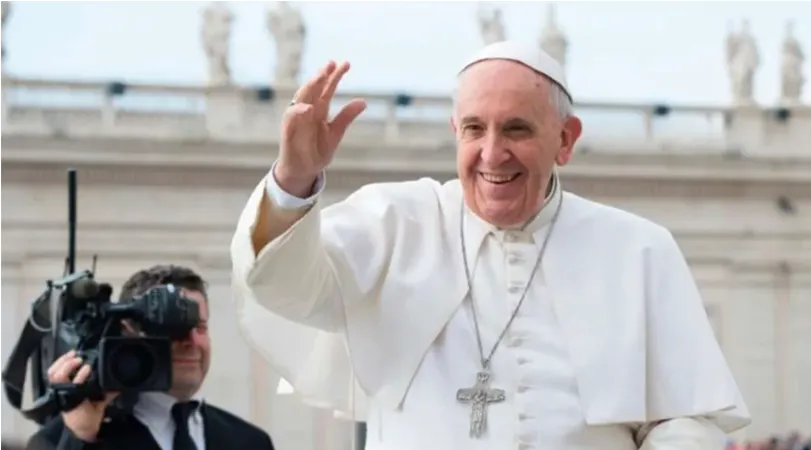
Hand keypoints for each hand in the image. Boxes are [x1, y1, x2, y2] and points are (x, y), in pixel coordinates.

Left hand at [47, 350, 117, 442]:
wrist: (80, 427)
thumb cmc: (89, 417)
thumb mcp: (100, 407)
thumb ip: (107, 396)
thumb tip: (118, 386)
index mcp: (74, 399)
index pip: (73, 385)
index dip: (79, 376)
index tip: (88, 368)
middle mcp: (64, 394)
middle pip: (58, 377)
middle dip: (68, 366)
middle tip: (81, 359)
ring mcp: (59, 390)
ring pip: (53, 374)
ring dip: (62, 362)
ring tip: (74, 353)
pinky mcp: (57, 386)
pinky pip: (53, 373)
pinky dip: (59, 363)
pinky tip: (69, 356)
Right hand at [275, 60, 366, 196]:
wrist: (303, 171)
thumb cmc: (317, 151)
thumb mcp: (335, 133)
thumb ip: (346, 117)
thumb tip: (363, 101)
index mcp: (319, 110)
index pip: (327, 88)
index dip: (335, 76)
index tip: (345, 64)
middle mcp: (307, 110)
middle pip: (314, 89)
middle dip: (322, 76)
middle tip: (331, 64)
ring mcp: (297, 119)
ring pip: (302, 98)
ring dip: (310, 87)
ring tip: (321, 77)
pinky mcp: (288, 131)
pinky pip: (291, 118)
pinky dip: (299, 112)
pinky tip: (308, 108)